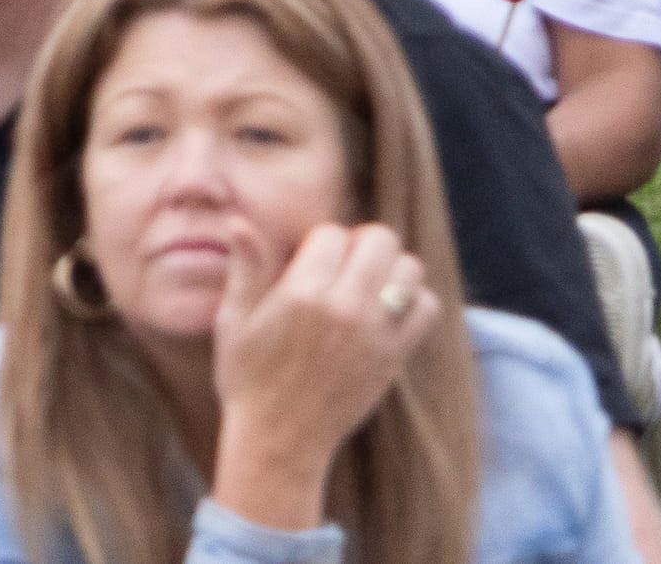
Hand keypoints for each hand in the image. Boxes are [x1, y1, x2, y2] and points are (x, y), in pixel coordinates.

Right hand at [208, 217, 438, 529]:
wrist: (281, 438)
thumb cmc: (248, 377)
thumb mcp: (234, 321)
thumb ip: (245, 268)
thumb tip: (240, 222)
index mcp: (301, 295)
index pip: (332, 234)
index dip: (319, 240)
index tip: (307, 261)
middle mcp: (345, 309)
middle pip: (380, 240)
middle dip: (361, 242)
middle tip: (342, 263)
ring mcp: (376, 334)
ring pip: (409, 268)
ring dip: (390, 267)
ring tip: (366, 283)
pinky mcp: (395, 357)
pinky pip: (426, 308)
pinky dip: (414, 299)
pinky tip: (386, 308)